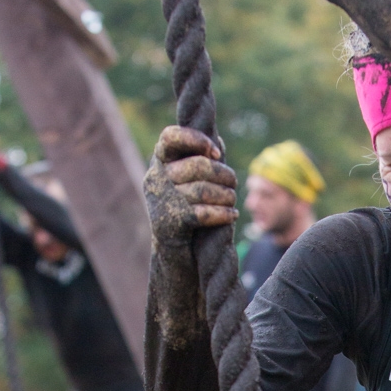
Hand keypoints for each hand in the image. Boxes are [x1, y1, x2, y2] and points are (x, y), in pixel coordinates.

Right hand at [145, 126, 236, 240]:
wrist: (171, 253)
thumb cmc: (184, 211)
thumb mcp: (184, 183)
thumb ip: (197, 161)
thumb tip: (218, 141)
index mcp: (159, 163)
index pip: (170, 137)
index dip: (195, 139)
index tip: (216, 153)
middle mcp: (156, 179)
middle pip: (197, 165)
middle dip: (223, 173)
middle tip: (233, 181)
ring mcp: (163, 201)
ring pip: (203, 190)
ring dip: (226, 195)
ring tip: (233, 199)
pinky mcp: (173, 223)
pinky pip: (204, 213)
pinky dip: (223, 213)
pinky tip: (232, 214)